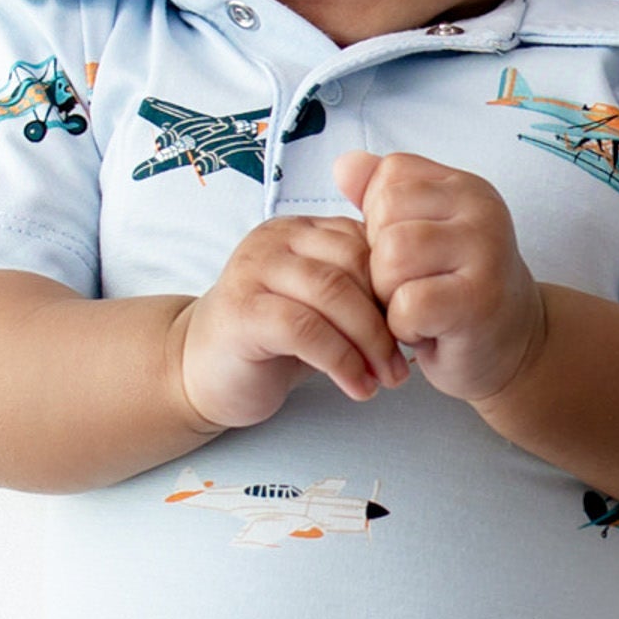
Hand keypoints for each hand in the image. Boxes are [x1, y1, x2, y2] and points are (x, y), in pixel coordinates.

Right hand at [173, 210, 409, 431]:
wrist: (197, 373)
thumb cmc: (267, 344)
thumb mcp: (320, 309)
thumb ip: (356, 291)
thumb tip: (421, 297)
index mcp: (300, 231)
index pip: (365, 241)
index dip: (397, 287)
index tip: (415, 330)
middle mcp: (275, 240)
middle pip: (353, 263)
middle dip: (387, 316)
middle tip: (404, 362)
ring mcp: (253, 271)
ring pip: (332, 293)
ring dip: (369, 342)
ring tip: (385, 380)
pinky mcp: (241, 311)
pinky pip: (305, 328)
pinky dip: (340, 361)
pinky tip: (356, 386)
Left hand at [331, 149, 546, 402]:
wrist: (514, 347)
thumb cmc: (455, 293)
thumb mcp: (419, 234)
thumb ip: (382, 196)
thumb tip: (342, 164)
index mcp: (463, 186)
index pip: (389, 176)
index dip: (378, 221)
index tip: (408, 254)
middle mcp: (480, 209)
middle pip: (384, 216)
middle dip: (378, 261)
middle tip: (409, 288)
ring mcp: (486, 251)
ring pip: (392, 257)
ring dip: (388, 294)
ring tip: (414, 308)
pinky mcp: (480, 299)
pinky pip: (409, 305)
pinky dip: (404, 327)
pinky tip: (426, 330)